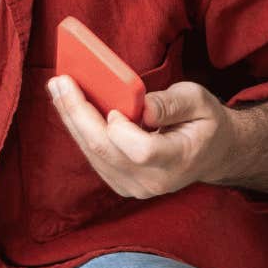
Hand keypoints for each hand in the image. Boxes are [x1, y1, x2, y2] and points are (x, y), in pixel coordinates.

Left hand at [46, 76, 235, 199]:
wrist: (210, 153)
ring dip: (71, 118)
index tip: (112, 108)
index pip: (142, 151)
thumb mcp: (201, 103)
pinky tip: (68, 104)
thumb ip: (173, 104)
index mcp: (180, 160)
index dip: (122, 130)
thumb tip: (144, 107)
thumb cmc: (205, 123)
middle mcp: (154, 180)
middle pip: (105, 150)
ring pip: (93, 153)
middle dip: (78, 112)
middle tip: (60, 81)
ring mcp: (134, 186)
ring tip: (58, 87)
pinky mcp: (119, 182)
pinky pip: (92, 155)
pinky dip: (78, 128)